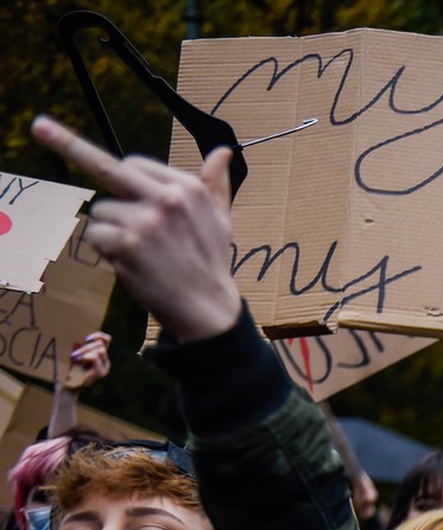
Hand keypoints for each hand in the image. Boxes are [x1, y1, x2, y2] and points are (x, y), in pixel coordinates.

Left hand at [32, 116, 240, 342]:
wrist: (209, 310)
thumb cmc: (211, 264)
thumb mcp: (221, 219)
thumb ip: (217, 184)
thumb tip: (224, 151)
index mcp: (188, 188)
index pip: (135, 164)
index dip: (123, 178)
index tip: (83, 150)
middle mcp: (167, 198)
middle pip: (106, 167)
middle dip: (68, 146)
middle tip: (40, 127)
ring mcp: (146, 220)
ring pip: (101, 212)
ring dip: (111, 231)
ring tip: (141, 253)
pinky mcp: (128, 243)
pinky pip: (96, 235)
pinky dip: (106, 251)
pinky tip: (131, 264)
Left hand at [59, 331, 110, 391]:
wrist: (65, 388)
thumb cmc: (66, 370)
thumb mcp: (73, 356)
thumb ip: (80, 347)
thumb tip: (78, 334)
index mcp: (100, 356)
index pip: (106, 339)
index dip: (98, 335)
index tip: (86, 338)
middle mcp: (105, 361)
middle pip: (101, 344)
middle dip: (86, 347)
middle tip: (74, 354)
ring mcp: (104, 368)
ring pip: (100, 350)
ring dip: (86, 351)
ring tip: (75, 358)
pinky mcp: (100, 372)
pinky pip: (96, 357)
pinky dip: (87, 357)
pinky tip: (80, 361)